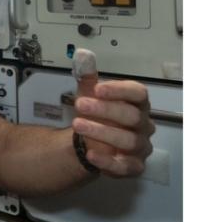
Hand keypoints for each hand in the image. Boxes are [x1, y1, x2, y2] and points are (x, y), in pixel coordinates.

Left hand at [72, 53, 154, 177]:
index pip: (139, 93)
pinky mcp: (133, 166)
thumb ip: (87, 75)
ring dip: (102, 132)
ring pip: (129, 140)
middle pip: (132, 116)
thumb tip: (82, 54)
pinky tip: (90, 154)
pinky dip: (108, 161)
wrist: (88, 140)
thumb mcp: (88, 93)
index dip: (119, 90)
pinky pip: (126, 166)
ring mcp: (140, 146)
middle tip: (79, 104)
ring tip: (77, 124)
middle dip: (105, 110)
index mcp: (136, 103)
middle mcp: (143, 125)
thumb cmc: (95, 113)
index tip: (97, 88)